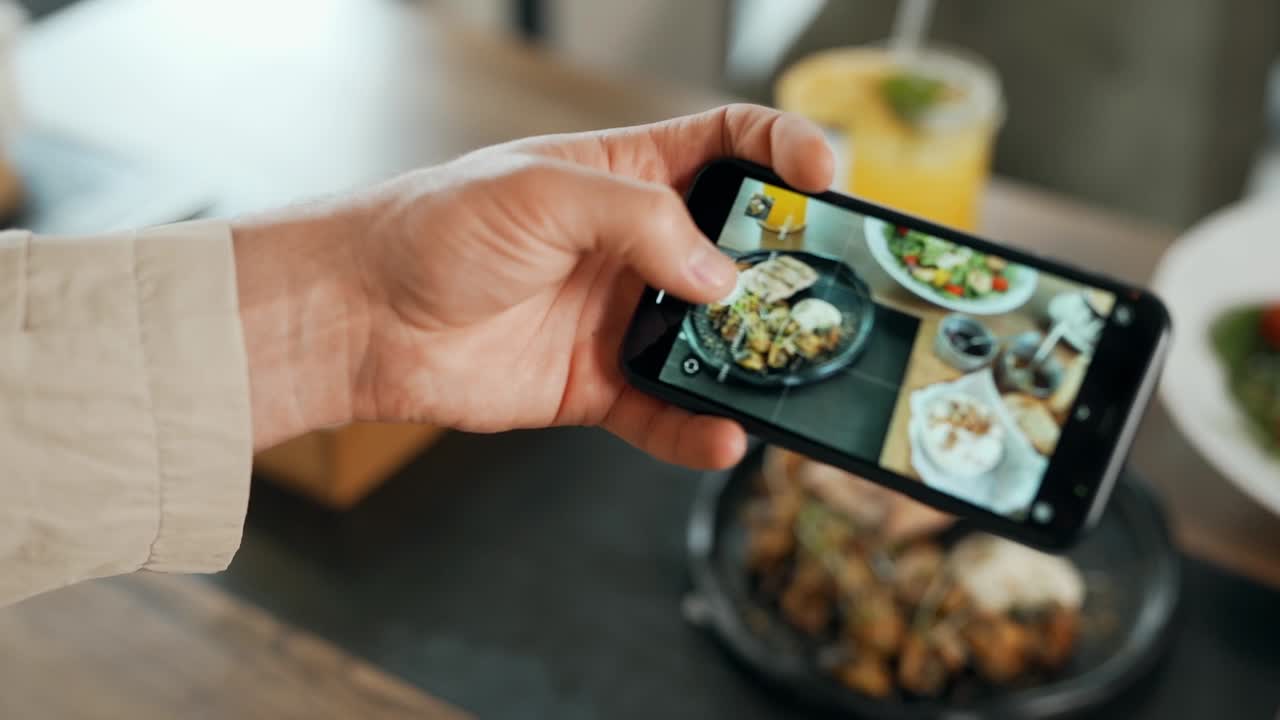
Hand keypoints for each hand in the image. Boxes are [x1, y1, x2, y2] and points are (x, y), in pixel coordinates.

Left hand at [234, 104, 832, 468]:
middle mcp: (636, 247)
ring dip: (753, 361)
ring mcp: (621, 319)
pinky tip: (722, 435)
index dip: (784, 151)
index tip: (827, 179)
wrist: (362, 316)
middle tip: (825, 295)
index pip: (728, 145)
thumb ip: (644, 222)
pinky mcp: (599, 386)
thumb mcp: (545, 192)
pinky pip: (666, 413)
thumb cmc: (438, 227)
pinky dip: (698, 430)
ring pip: (714, 343)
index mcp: (627, 175)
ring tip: (786, 375)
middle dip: (788, 271)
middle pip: (740, 252)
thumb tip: (723, 278)